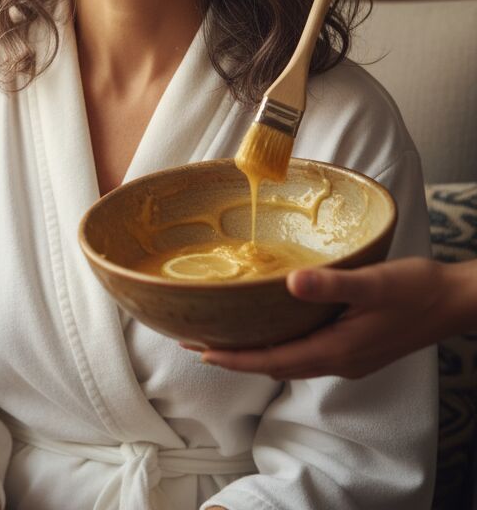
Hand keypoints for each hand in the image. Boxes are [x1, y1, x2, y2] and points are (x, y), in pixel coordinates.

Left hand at [193, 257, 476, 379]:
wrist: (456, 301)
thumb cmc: (417, 288)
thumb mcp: (375, 282)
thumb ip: (333, 283)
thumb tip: (291, 283)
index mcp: (336, 350)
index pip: (272, 361)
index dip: (235, 358)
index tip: (199, 350)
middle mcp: (338, 360)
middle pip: (274, 365)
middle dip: (235, 357)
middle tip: (196, 342)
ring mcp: (348, 356)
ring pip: (289, 360)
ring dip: (255, 352)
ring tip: (223, 336)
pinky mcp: (355, 346)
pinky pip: (305, 352)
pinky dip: (279, 344)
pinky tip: (271, 326)